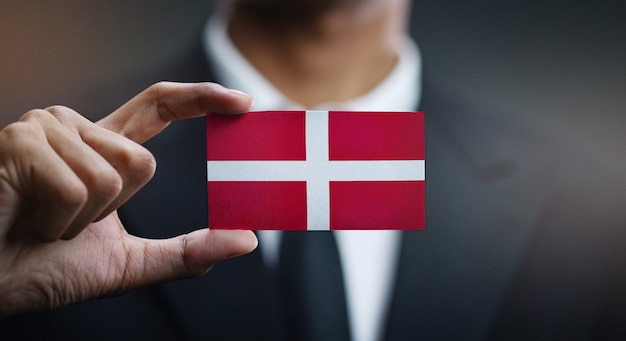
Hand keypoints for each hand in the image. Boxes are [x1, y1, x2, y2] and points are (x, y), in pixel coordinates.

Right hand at [0, 82, 256, 315]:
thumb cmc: (42, 268)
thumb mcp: (128, 263)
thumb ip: (186, 252)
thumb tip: (246, 240)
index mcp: (100, 148)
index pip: (158, 106)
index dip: (201, 98)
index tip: (242, 102)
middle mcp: (74, 128)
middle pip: (143, 161)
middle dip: (112, 211)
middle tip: (65, 224)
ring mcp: (45, 129)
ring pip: (115, 174)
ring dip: (82, 220)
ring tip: (41, 222)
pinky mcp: (20, 141)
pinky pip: (78, 187)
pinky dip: (59, 223)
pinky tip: (25, 220)